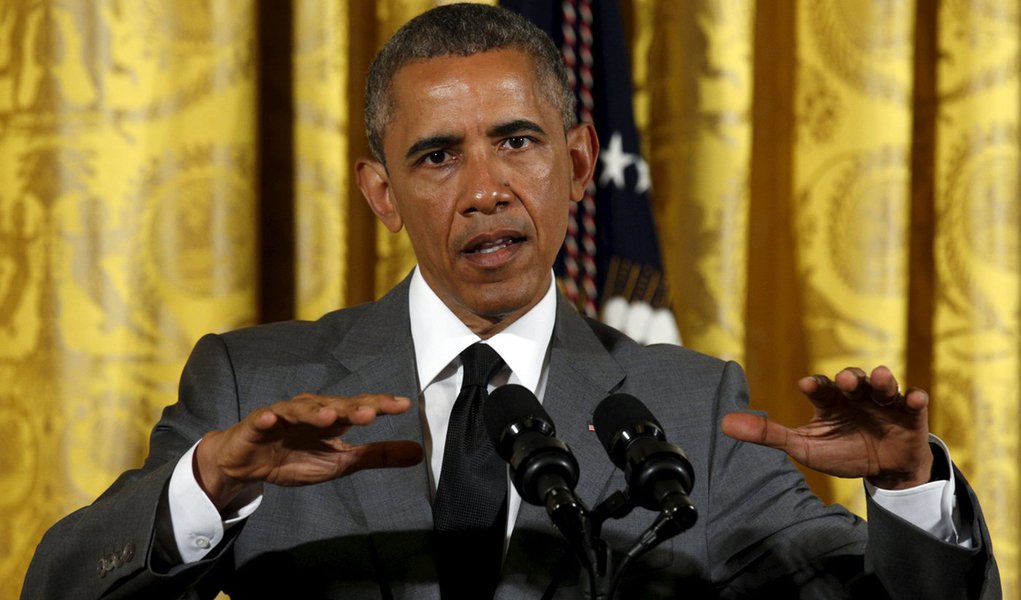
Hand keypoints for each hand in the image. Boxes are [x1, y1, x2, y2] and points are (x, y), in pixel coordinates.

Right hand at [195, 393, 423, 510]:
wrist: (249, 464)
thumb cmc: (296, 457)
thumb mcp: (341, 462)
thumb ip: (377, 455)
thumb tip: (419, 453)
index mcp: (333, 418)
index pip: (360, 408)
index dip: (380, 405)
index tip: (403, 405)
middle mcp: (310, 410)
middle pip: (333, 405)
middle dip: (350, 408)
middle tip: (369, 414)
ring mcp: (282, 415)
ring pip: (300, 409)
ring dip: (314, 411)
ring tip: (329, 417)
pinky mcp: (256, 425)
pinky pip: (261, 420)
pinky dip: (267, 418)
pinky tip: (270, 419)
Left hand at [721, 366, 932, 489]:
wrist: (884, 471)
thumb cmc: (841, 452)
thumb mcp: (803, 447)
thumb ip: (767, 434)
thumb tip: (724, 423)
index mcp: (830, 401)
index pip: (821, 388)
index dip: (816, 385)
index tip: (807, 386)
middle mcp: (857, 395)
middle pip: (853, 379)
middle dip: (849, 378)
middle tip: (845, 381)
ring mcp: (885, 402)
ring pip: (883, 384)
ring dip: (882, 379)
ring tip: (880, 379)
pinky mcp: (911, 413)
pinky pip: (915, 401)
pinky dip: (915, 397)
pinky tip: (913, 398)